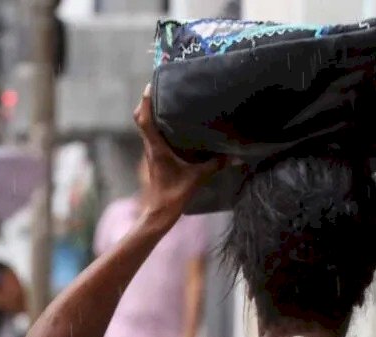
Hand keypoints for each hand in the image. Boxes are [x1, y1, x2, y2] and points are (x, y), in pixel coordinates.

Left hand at [133, 84, 223, 224]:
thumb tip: (235, 155)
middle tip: (160, 89)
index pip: (145, 120)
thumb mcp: (198, 178)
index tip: (151, 85)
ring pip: (145, 127)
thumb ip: (215, 165)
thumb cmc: (175, 194)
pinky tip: (170, 123)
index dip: (145, 101)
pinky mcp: (154, 158)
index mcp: (157, 148)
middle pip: (140, 119)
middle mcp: (150, 147)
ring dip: (150, 113)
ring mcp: (150, 152)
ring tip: (166, 100)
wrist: (160, 212)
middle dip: (146, 103)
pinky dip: (156, 125)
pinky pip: (151, 136)